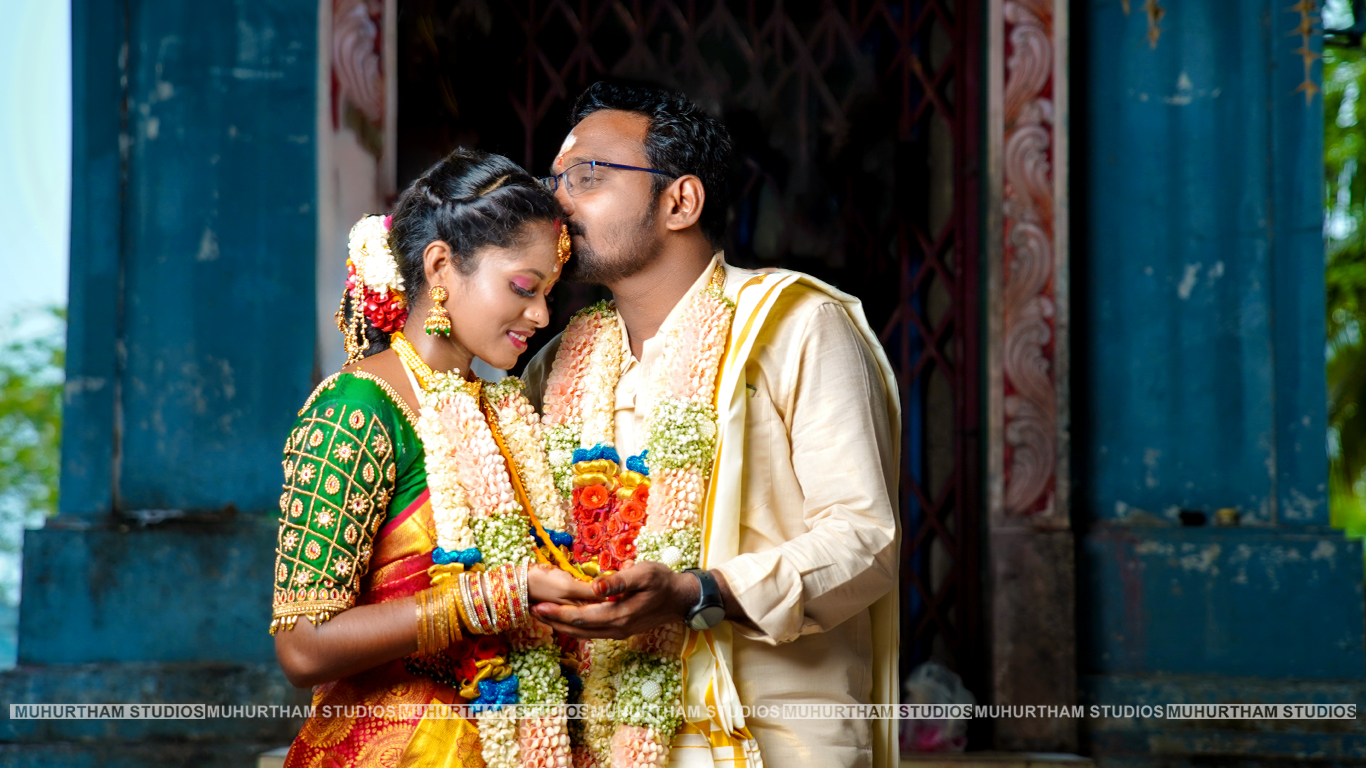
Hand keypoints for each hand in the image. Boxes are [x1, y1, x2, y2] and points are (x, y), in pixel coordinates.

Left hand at [532, 561, 697, 639]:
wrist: (681, 599)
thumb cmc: (662, 581)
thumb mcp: (643, 573)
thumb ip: (618, 581)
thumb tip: (594, 586)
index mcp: (620, 615)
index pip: (581, 618)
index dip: (558, 613)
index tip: (538, 607)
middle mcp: (616, 629)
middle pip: (578, 630)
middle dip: (554, 621)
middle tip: (532, 612)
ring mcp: (618, 632)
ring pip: (584, 634)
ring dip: (562, 626)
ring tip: (543, 616)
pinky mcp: (620, 630)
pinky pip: (592, 632)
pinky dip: (576, 627)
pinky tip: (566, 619)